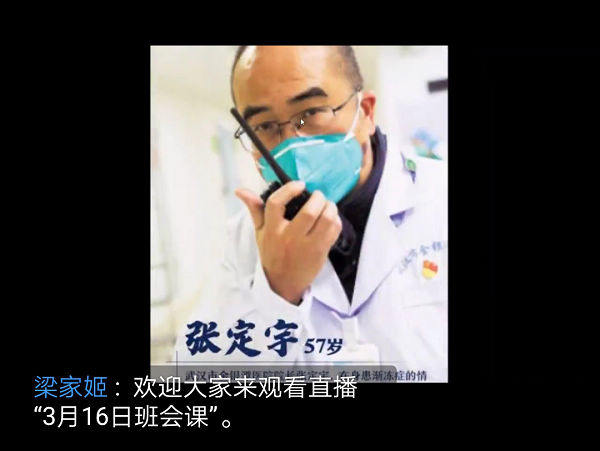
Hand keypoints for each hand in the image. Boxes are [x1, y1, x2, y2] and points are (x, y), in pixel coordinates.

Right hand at [235, 181, 341, 303]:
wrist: (283, 284)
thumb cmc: (272, 254)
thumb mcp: (260, 233)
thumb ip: (255, 209)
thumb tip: (240, 190)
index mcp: (272, 230)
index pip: (276, 203)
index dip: (289, 189)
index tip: (300, 185)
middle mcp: (289, 237)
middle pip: (309, 212)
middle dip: (318, 198)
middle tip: (318, 196)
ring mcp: (307, 246)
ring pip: (326, 220)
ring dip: (330, 207)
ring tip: (328, 205)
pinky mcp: (320, 252)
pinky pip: (334, 231)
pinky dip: (336, 221)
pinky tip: (332, 218)